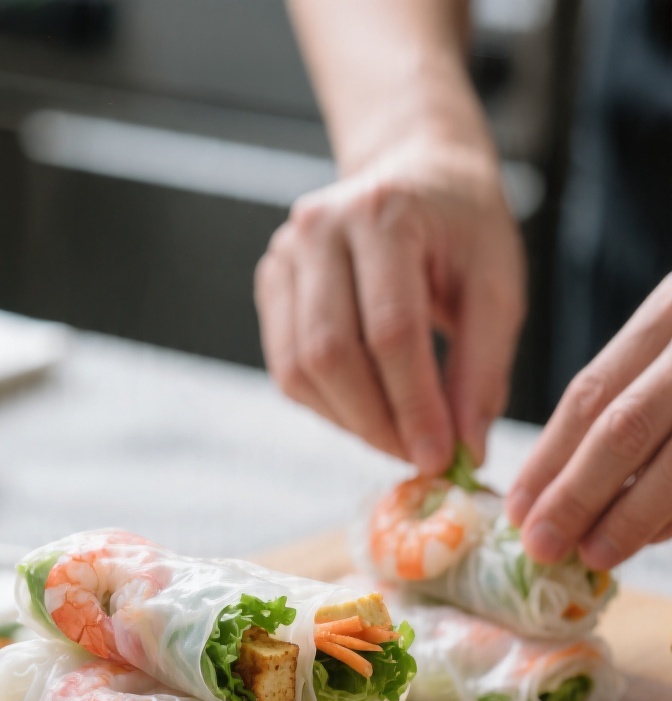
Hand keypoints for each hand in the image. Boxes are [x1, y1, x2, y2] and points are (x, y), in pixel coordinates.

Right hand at [255, 134, 525, 472]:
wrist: (417, 175)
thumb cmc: (464, 231)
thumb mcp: (497, 289)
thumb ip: (482, 370)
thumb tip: (466, 451)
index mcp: (385, 214)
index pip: (390, 330)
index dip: (414, 405)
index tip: (441, 457)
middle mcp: (320, 228)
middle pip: (331, 353)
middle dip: (377, 422)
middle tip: (418, 457)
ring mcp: (285, 255)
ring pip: (299, 368)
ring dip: (351, 422)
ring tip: (398, 439)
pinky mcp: (271, 285)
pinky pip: (287, 367)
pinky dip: (328, 406)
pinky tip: (369, 412)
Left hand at [507, 274, 671, 568]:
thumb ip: (632, 391)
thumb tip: (560, 483)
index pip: (592, 392)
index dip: (548, 456)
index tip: (518, 508)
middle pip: (625, 428)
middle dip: (576, 496)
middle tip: (541, 548)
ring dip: (631, 518)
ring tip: (593, 555)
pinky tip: (656, 539)